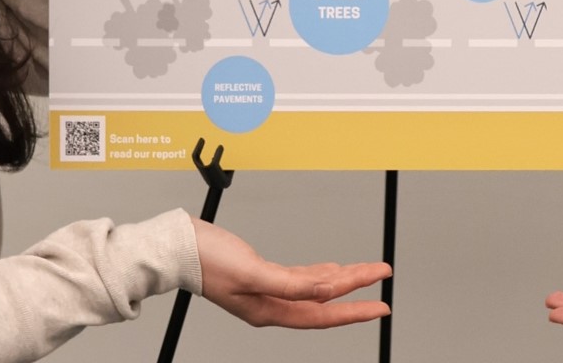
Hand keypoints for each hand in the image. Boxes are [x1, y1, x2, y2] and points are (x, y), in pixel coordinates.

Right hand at [193, 219, 390, 328]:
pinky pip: (301, 277)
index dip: (355, 311)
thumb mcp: (253, 272)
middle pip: (323, 302)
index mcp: (268, 311)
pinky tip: (332, 270)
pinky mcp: (262, 274)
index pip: (322, 315)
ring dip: (342, 279)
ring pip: (315, 288)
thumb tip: (326, 292)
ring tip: (368, 272)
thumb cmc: (206, 260)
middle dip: (356, 291)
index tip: (381, 306)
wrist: (178, 246)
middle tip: (383, 277)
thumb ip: (291, 284)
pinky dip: (320, 273)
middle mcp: (270, 304)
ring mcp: (266, 290)